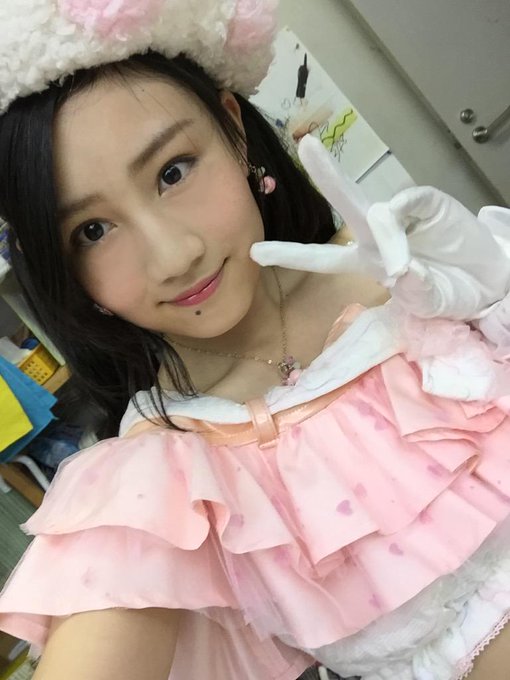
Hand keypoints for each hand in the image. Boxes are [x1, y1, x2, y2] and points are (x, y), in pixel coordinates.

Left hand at [250, 134, 509, 319]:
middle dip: (325, 175)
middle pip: (346, 204)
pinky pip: (411, 203)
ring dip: (388, 240)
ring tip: (406, 270)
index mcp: (367, 261)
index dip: (291, 253)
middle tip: (306, 144)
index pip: (323, 257)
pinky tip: (415, 242)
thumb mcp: (429, 302)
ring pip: (380, 209)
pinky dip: (407, 222)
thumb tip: (400, 267)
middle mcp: (378, 234)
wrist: (490, 279)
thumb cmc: (451, 291)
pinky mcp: (428, 203)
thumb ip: (414, 289)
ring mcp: (403, 216)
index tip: (254, 252)